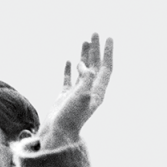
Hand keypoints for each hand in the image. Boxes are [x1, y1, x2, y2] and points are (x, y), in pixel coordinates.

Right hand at [39, 33, 113, 149]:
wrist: (57, 133)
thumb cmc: (70, 117)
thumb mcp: (81, 97)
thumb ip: (85, 79)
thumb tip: (84, 64)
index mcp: (98, 92)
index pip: (106, 68)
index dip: (108, 52)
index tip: (108, 37)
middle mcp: (90, 92)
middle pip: (96, 66)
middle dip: (96, 49)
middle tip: (95, 33)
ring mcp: (78, 94)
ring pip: (83, 70)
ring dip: (84, 55)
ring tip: (84, 40)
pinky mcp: (66, 97)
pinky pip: (70, 79)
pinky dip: (70, 69)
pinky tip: (70, 61)